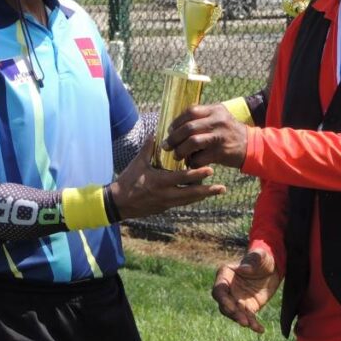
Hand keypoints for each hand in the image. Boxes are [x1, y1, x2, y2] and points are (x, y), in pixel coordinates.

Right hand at [108, 137, 225, 219]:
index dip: (198, 175)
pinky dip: (192, 198)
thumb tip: (156, 132)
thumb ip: (148, 148)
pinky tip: (201, 195)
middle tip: (222, 187)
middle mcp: (165, 194)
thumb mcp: (137, 163)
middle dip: (207, 191)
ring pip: (189, 201)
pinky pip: (182, 203)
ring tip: (216, 191)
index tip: (210, 170)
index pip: (182, 178)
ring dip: (203, 196)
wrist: (118, 203)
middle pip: (191, 194)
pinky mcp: (164, 208)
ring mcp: (166, 203)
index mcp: (159, 181)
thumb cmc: (127, 181)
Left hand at [162, 103, 247, 168]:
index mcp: (215, 110)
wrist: (252, 146)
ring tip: (176, 155)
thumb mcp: (220, 117)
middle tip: (166, 145)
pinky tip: (190, 163)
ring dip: (180, 150)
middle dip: (174, 138)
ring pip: (192, 142)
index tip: (169, 130)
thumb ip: (202, 117)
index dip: (177, 121)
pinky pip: (200, 158)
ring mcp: (219, 137)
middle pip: (188, 127)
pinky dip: (192, 161)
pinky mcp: (221, 152)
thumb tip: (177, 125)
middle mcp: (218, 121)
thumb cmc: (230, 132)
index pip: (191, 111)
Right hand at [210, 250, 279, 333]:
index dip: (223, 300)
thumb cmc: (263, 258)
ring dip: (242, 320)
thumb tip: (244, 269)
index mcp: (225, 274)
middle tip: (244, 321)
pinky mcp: (248, 307)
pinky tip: (260, 329)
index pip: (219, 290)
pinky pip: (248, 318)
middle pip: (224, 305)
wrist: (273, 267)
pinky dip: (253, 325)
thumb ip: (253, 260)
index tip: (232, 307)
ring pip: (234, 314)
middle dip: (233, 314)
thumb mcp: (260, 256)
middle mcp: (228, 288)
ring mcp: (237, 299)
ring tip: (253, 326)